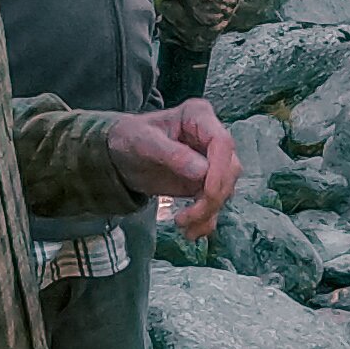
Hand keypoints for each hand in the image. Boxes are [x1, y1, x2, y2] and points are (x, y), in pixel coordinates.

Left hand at [110, 101, 240, 239]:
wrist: (121, 155)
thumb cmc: (130, 138)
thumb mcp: (144, 141)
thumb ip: (172, 154)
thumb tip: (202, 172)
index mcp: (198, 117)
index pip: (222, 142)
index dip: (220, 170)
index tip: (207, 193)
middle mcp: (210, 137)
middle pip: (229, 169)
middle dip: (212, 197)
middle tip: (186, 216)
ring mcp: (210, 161)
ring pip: (224, 190)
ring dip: (208, 212)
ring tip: (183, 225)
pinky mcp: (205, 182)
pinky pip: (214, 203)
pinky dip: (205, 220)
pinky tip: (191, 231)